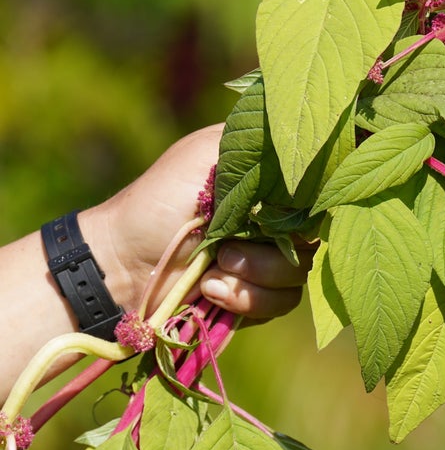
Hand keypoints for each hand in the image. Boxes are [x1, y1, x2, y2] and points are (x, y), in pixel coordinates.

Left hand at [81, 124, 310, 324]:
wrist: (124, 263)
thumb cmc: (159, 201)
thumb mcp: (206, 154)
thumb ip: (257, 148)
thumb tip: (305, 154)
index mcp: (265, 180)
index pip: (314, 191)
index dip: (308, 206)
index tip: (282, 214)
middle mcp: (273, 218)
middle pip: (313, 238)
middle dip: (271, 252)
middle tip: (228, 252)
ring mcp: (267, 258)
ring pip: (299, 274)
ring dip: (255, 277)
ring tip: (212, 273)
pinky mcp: (258, 294)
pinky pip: (282, 301)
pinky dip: (246, 300)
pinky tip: (211, 290)